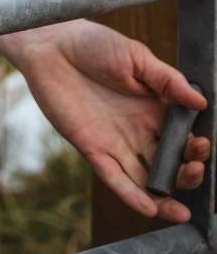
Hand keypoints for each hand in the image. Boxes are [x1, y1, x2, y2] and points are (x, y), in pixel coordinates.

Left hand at [13, 20, 208, 222]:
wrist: (51, 45)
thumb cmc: (93, 44)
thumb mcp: (135, 56)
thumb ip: (167, 80)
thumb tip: (201, 101)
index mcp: (154, 109)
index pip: (183, 137)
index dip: (195, 146)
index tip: (202, 144)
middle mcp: (139, 130)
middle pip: (170, 163)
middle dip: (186, 173)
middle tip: (194, 169)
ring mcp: (117, 142)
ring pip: (146, 179)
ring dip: (165, 197)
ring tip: (181, 210)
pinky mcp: (93, 149)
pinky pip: (115, 178)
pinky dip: (132, 195)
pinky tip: (151, 208)